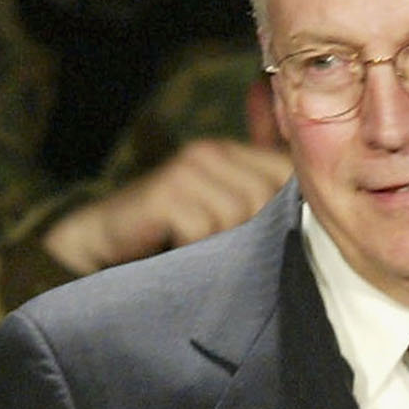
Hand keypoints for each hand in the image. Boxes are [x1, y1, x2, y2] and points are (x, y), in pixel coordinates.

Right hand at [43, 140, 290, 275]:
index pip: (289, 176)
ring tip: (196, 256)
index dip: (289, 213)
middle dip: (251, 237)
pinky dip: (194, 252)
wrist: (95, 250)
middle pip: (267, 200)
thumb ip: (258, 201)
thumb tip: (312, 210)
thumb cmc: (165, 240)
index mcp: (234, 154)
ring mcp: (188, 168)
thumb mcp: (218, 221)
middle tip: (220, 256)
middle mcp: (212, 152)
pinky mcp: (165, 190)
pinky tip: (175, 254)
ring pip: (239, 215)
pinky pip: (205, 229)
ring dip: (220, 248)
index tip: (268, 244)